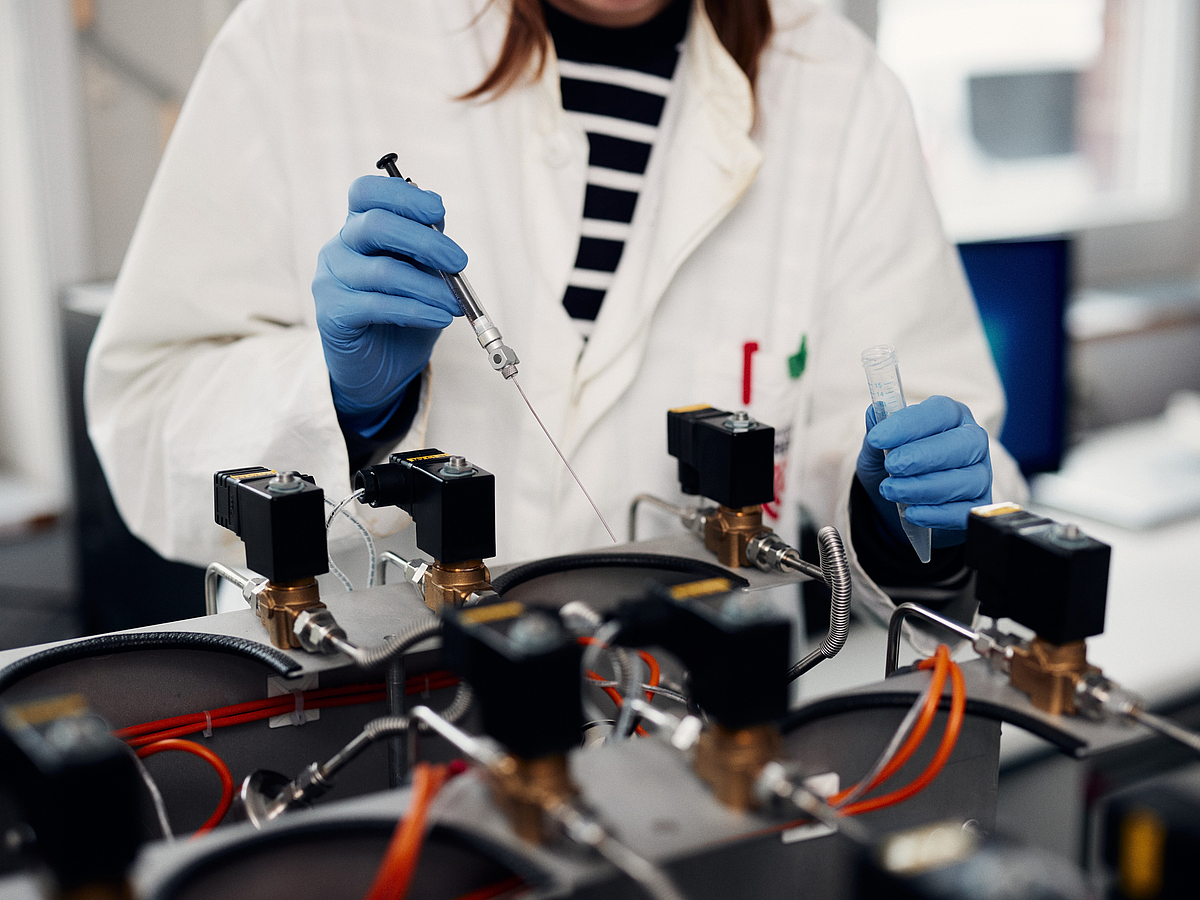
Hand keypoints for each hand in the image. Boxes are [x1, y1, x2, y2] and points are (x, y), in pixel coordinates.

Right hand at [313, 175, 466, 431]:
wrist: (382, 368)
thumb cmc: (404, 314)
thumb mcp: (422, 275)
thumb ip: (427, 247)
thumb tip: (438, 222)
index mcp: (359, 227)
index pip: (366, 192)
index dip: (401, 195)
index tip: (438, 211)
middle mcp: (340, 247)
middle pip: (375, 225)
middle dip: (426, 241)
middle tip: (460, 262)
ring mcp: (331, 278)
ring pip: (383, 271)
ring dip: (429, 286)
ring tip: (456, 302)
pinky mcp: (332, 313)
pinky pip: (378, 305)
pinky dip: (417, 310)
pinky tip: (440, 317)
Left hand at [856, 395, 991, 545]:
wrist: (898, 504)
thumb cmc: (894, 465)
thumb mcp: (878, 446)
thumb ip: (877, 428)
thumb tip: (876, 411)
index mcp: (951, 416)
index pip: (941, 411)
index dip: (908, 424)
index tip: (877, 438)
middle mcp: (972, 441)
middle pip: (964, 443)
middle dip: (923, 456)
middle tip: (891, 466)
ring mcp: (981, 474)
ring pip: (967, 479)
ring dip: (924, 487)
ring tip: (890, 490)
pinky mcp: (977, 505)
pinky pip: (966, 511)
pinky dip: (937, 513)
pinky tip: (912, 513)